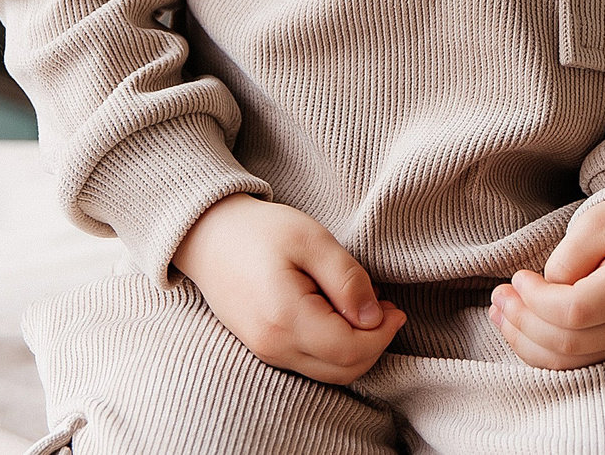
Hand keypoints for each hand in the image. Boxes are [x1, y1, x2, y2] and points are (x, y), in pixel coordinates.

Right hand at [174, 193, 406, 383]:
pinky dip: (336, 348)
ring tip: (367, 308)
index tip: (395, 308)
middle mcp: (274, 346)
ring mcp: (267, 352)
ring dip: (358, 348)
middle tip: (387, 308)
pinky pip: (312, 363)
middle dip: (375, 344)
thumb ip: (347, 279)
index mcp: (285, 319)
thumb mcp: (311, 240)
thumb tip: (374, 318)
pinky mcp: (265, 348)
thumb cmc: (260, 231)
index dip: (382, 334)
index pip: (350, 350)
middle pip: (343, 370)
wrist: (208, 236)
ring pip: (329, 372)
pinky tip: (343, 316)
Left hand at [490, 197, 604, 370]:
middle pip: (567, 343)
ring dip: (524, 340)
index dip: (537, 299)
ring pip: (567, 362)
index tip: (518, 276)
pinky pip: (572, 363)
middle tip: (498, 294)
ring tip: (498, 311)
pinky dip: (538, 350)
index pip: (575, 312)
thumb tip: (543, 290)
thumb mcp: (599, 221)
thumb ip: (569, 256)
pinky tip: (515, 327)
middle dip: (523, 321)